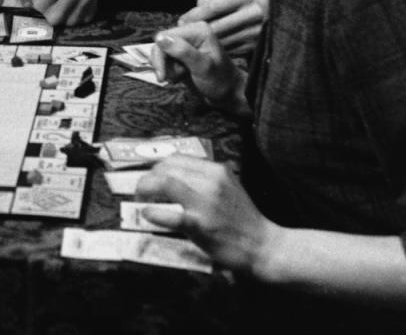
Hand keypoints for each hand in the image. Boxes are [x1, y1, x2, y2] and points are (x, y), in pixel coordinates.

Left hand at [136, 155, 281, 274]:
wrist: (264, 245)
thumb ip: (209, 178)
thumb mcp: (231, 187)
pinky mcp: (201, 224)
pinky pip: (170, 214)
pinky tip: (148, 215)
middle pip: (166, 168)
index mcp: (217, 171)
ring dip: (146, 190)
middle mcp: (211, 182)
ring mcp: (206, 203)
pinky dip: (153, 213)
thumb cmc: (245, 219)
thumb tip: (182, 173)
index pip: (176, 159)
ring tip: (141, 200)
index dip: (157, 167)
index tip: (150, 177)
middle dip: (148, 178)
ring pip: (165, 183)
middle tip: (142, 191)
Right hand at [151, 22, 244, 109]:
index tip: (162, 75)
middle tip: (168, 79)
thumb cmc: (220, 81)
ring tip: (178, 77)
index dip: (160, 56)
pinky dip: (168, 69)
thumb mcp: (202, 67)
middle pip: (160, 44)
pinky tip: (179, 76)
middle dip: (162, 63)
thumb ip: (182, 51)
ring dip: (166, 68)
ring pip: (160, 52)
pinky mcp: (182, 53)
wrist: (228, 94)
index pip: (165, 36)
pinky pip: (165, 58)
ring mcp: (186, 43)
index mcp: (197, 30)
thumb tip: (159, 38)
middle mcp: (190, 33)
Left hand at [177, 0, 266, 53]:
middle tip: (182, 33)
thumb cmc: (234, 3)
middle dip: (196, 30)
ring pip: (220, 40)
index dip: (195, 14)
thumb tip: (195, 11)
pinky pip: (227, 50)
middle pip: (216, 25)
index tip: (183, 20)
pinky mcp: (253, 46)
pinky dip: (213, 49)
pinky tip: (204, 46)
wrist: (262, 15)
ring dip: (202, 41)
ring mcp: (254, 31)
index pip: (214, 6)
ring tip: (190, 39)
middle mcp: (252, 13)